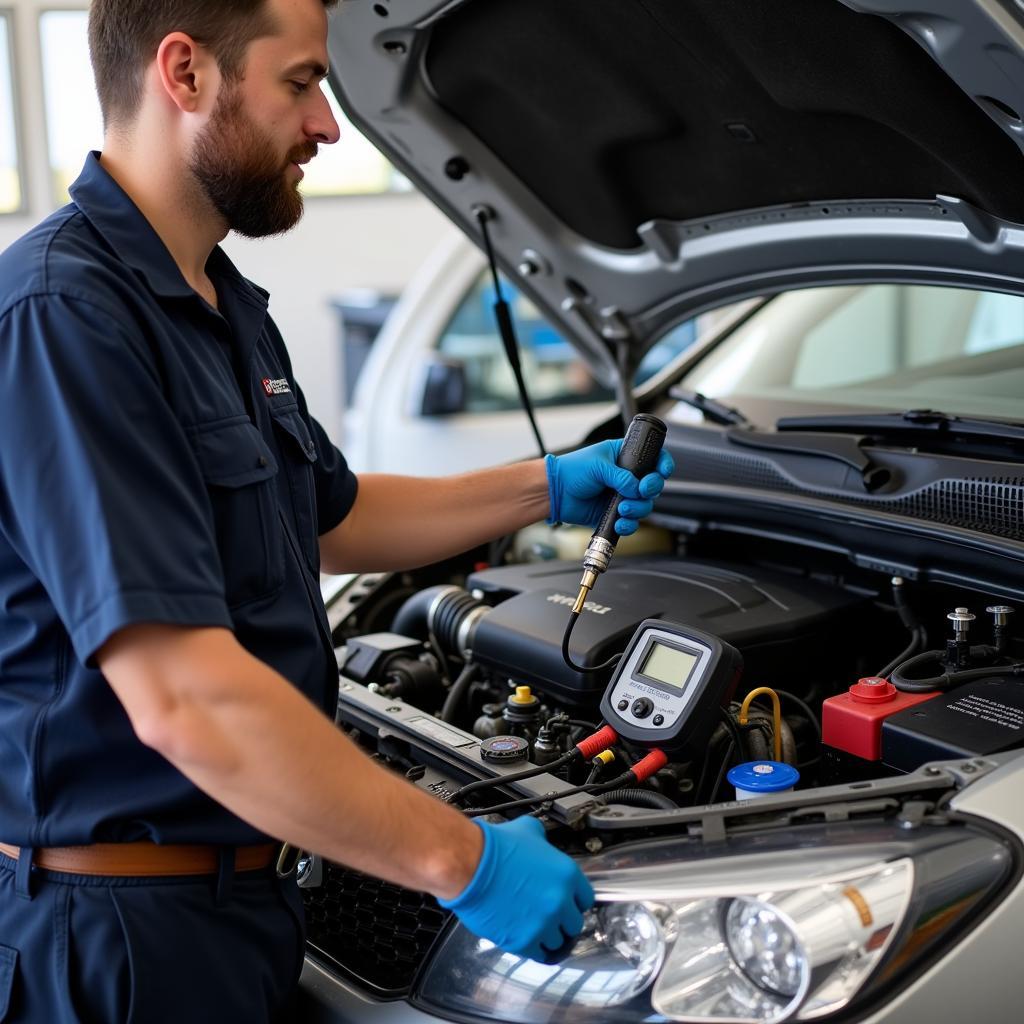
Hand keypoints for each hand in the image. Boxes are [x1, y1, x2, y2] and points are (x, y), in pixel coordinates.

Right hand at [439, 816, 593, 960]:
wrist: (469, 866)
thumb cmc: (493, 849)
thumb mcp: (526, 830)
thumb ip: (541, 839)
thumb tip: (541, 842)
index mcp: (566, 874)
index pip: (585, 899)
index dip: (573, 901)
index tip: (566, 903)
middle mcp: (560, 901)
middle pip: (574, 923)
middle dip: (562, 921)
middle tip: (547, 915)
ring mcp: (544, 923)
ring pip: (557, 941)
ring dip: (547, 936)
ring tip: (533, 926)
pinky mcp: (524, 940)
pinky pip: (539, 954)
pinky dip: (534, 948)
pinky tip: (527, 939)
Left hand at [545, 439, 674, 534]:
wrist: (555, 492)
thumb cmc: (572, 471)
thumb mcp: (598, 465)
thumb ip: (621, 476)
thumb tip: (636, 489)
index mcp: (625, 458)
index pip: (653, 459)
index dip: (662, 464)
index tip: (662, 471)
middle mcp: (627, 477)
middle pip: (653, 486)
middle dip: (651, 489)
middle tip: (641, 491)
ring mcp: (622, 496)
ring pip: (644, 506)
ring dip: (638, 509)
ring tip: (622, 508)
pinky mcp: (615, 514)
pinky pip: (631, 522)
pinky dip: (628, 524)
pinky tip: (619, 522)